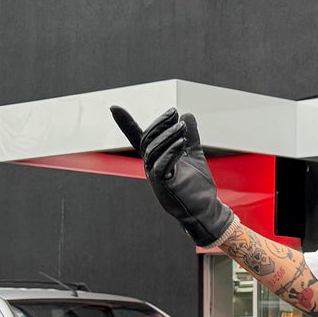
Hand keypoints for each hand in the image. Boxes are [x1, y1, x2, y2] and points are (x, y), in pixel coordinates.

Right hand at [111, 105, 232, 247]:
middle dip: (159, 123)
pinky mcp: (163, 185)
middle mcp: (150, 166)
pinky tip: (181, 142)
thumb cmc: (197, 185)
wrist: (204, 209)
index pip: (138, 137)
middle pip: (147, 140)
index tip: (113, 107)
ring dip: (168, 135)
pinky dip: (171, 151)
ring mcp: (154, 176)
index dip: (125, 124)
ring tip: (181, 126)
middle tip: (174, 112)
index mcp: (155, 158)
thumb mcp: (193, 155)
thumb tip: (187, 114)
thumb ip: (190, 136)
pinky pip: (162, 165)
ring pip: (153, 150)